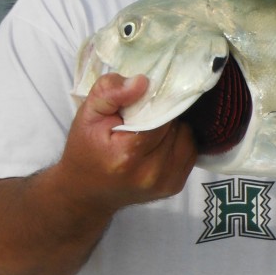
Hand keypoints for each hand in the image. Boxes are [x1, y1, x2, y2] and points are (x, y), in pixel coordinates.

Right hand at [59, 73, 197, 211]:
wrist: (86, 193)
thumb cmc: (86, 149)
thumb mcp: (88, 115)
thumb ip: (110, 93)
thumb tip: (143, 81)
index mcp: (128, 154)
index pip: (162, 116)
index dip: (158, 102)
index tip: (146, 98)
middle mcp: (151, 173)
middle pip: (176, 127)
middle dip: (165, 115)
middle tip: (145, 115)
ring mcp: (165, 183)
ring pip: (187, 137)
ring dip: (174, 129)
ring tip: (153, 128)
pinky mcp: (174, 187)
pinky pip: (190, 151)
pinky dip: (178, 142)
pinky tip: (160, 142)